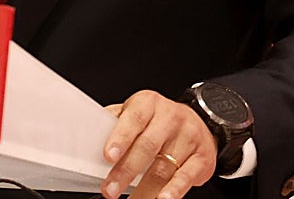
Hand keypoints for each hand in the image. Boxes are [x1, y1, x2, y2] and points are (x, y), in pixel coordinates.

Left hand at [101, 90, 216, 198]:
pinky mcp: (203, 157)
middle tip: (111, 190)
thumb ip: (117, 122)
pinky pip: (186, 177)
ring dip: (145, 189)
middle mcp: (170, 117)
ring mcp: (189, 137)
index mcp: (149, 103)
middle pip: (147, 146)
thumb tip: (90, 136)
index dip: (120, 138)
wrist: (200, 123)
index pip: (134, 119)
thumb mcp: (138, 112)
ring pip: (164, 166)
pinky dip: (173, 191)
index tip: (108, 156)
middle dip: (126, 171)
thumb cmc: (159, 120)